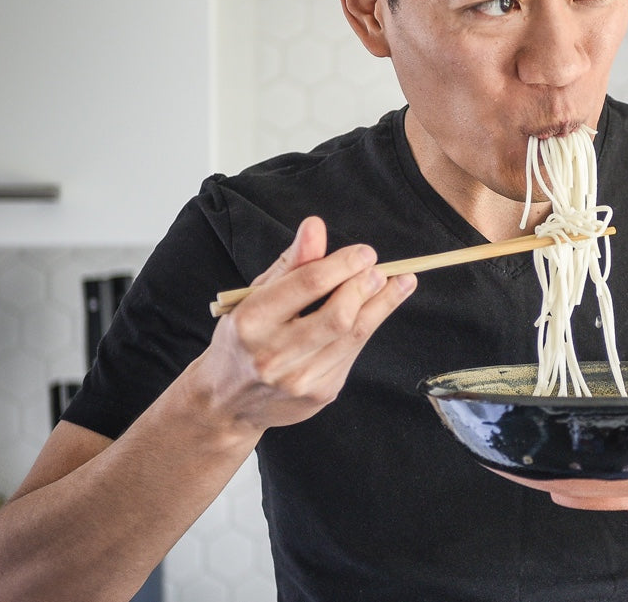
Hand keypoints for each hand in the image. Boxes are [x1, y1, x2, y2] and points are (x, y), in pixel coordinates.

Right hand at [193, 216, 415, 434]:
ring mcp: (299, 379)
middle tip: (381, 270)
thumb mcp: (254, 296)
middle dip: (365, 287)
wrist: (228, 401)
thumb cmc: (242, 339)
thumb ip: (291, 263)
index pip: (308, 285)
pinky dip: (367, 327)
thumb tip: (315, 226)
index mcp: (252, 320)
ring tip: (399, 283)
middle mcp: (274, 353)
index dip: (343, 265)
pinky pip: (352, 354)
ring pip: (353, 336)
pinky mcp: (319, 393)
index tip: (365, 253)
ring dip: (382, 305)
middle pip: (337, 315)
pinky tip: (377, 309)